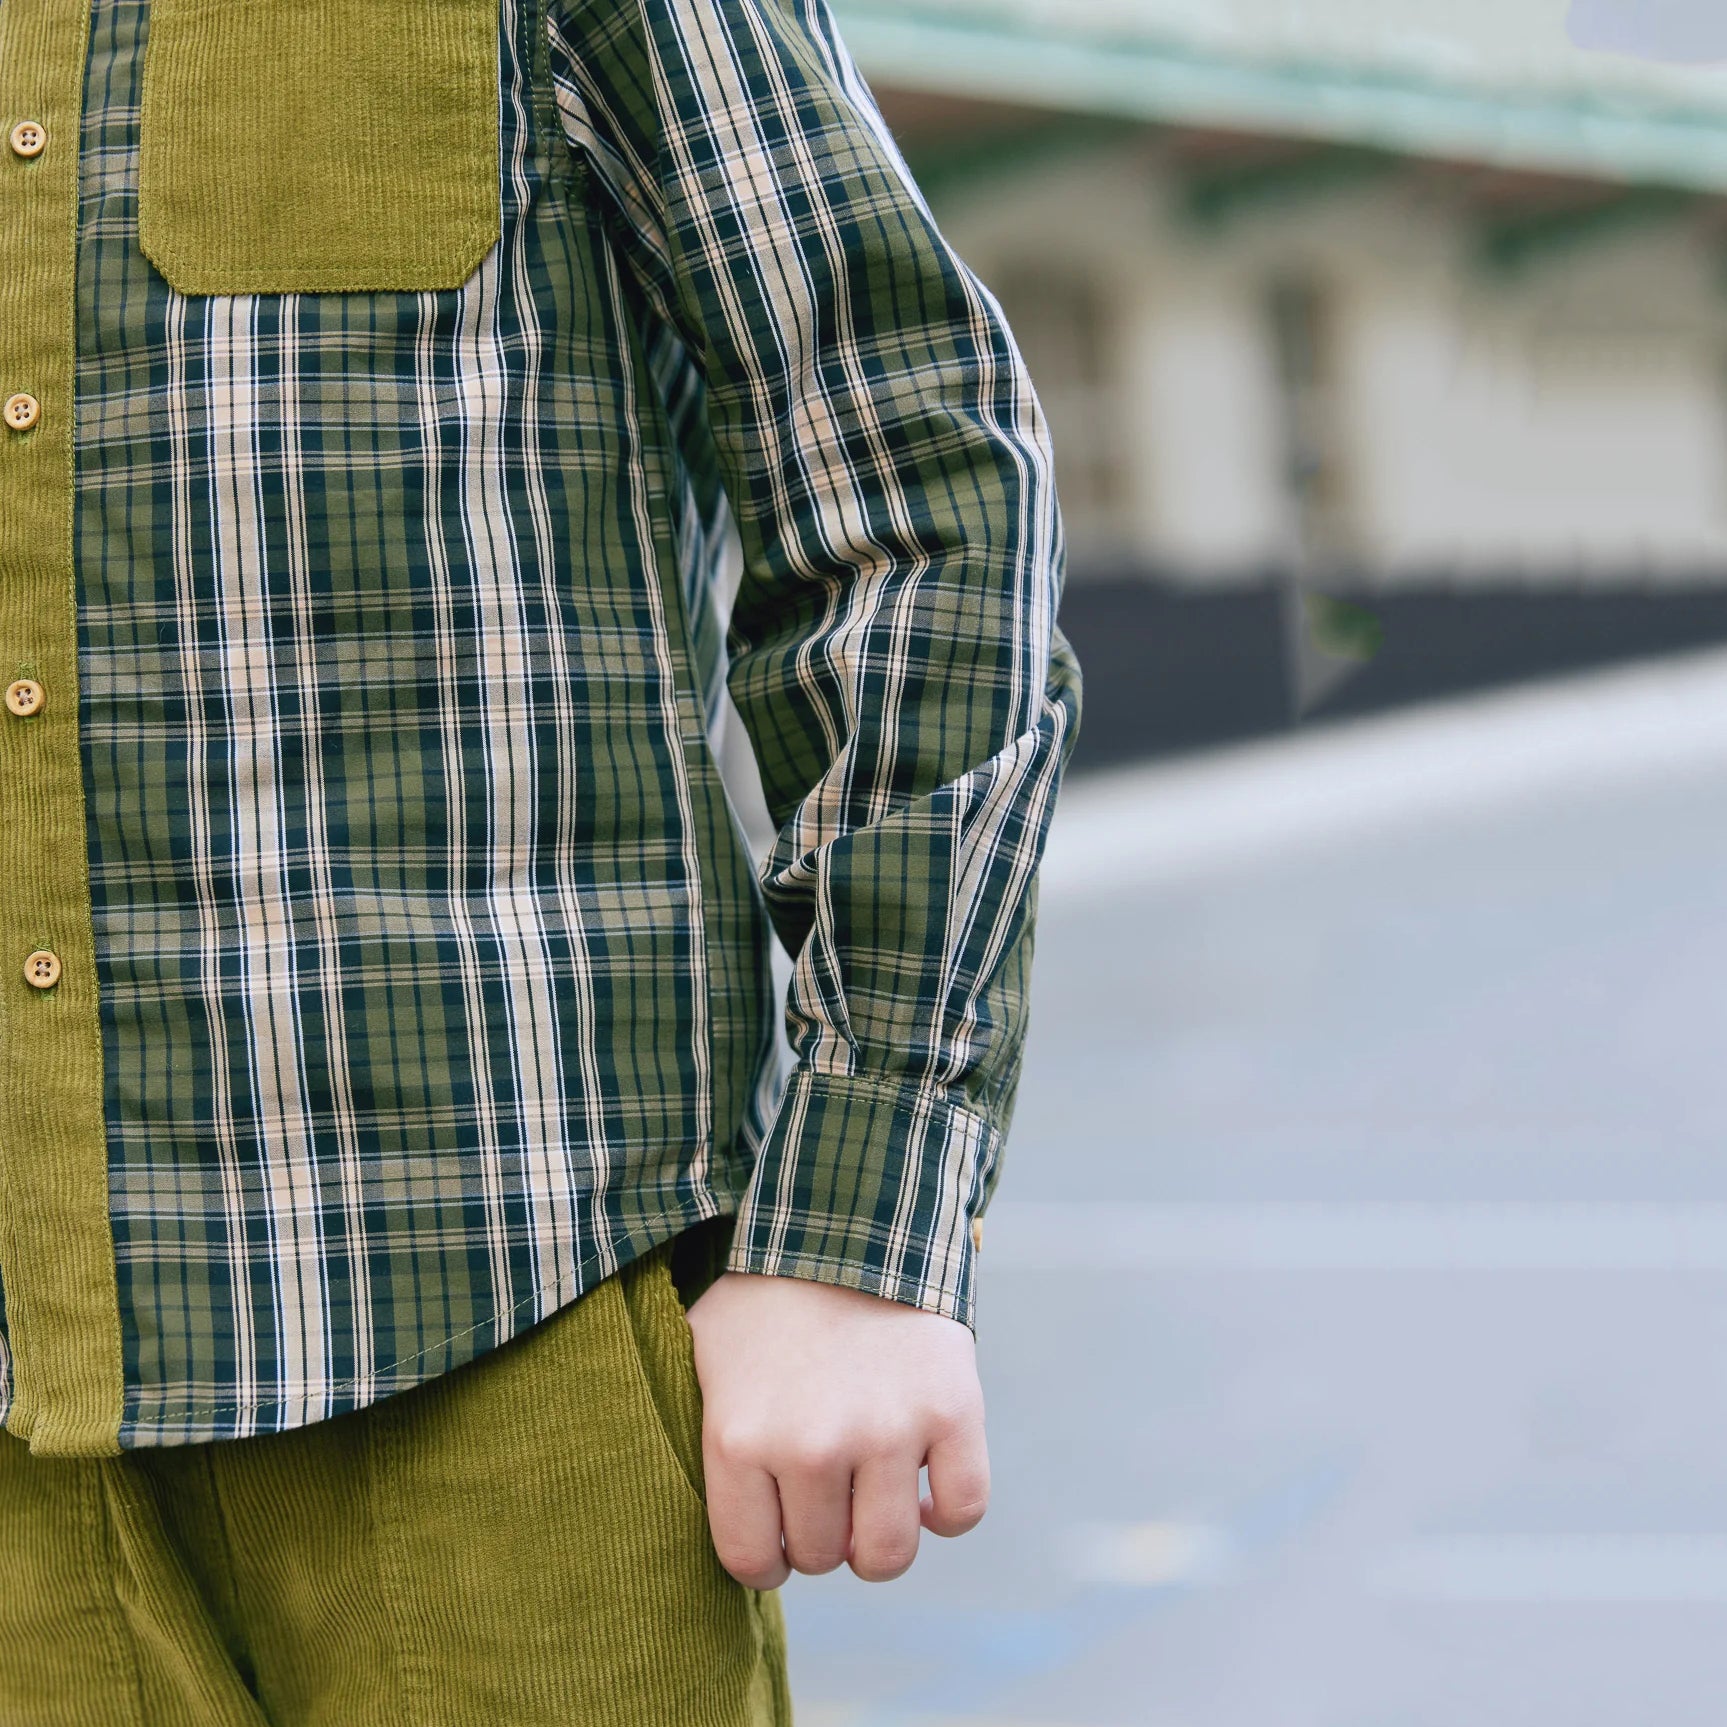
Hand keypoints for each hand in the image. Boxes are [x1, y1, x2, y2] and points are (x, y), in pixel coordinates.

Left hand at [684, 1271, 989, 1586]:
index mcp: (740, 1438)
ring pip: (888, 1554)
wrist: (852, 1219)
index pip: (751, 1560)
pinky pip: (961, 1511)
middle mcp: (811, 1446)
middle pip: (823, 1557)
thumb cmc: (770, 1294)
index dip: (768, 1558)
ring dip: (878, 1536)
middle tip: (825, 1490)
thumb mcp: (704, 1348)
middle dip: (823, 1533)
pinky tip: (923, 1488)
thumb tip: (679, 1481)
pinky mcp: (951, 1412)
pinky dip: (945, 1513)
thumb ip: (699, 1425)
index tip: (779, 1537)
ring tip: (871, 1496)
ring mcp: (887, 1432)